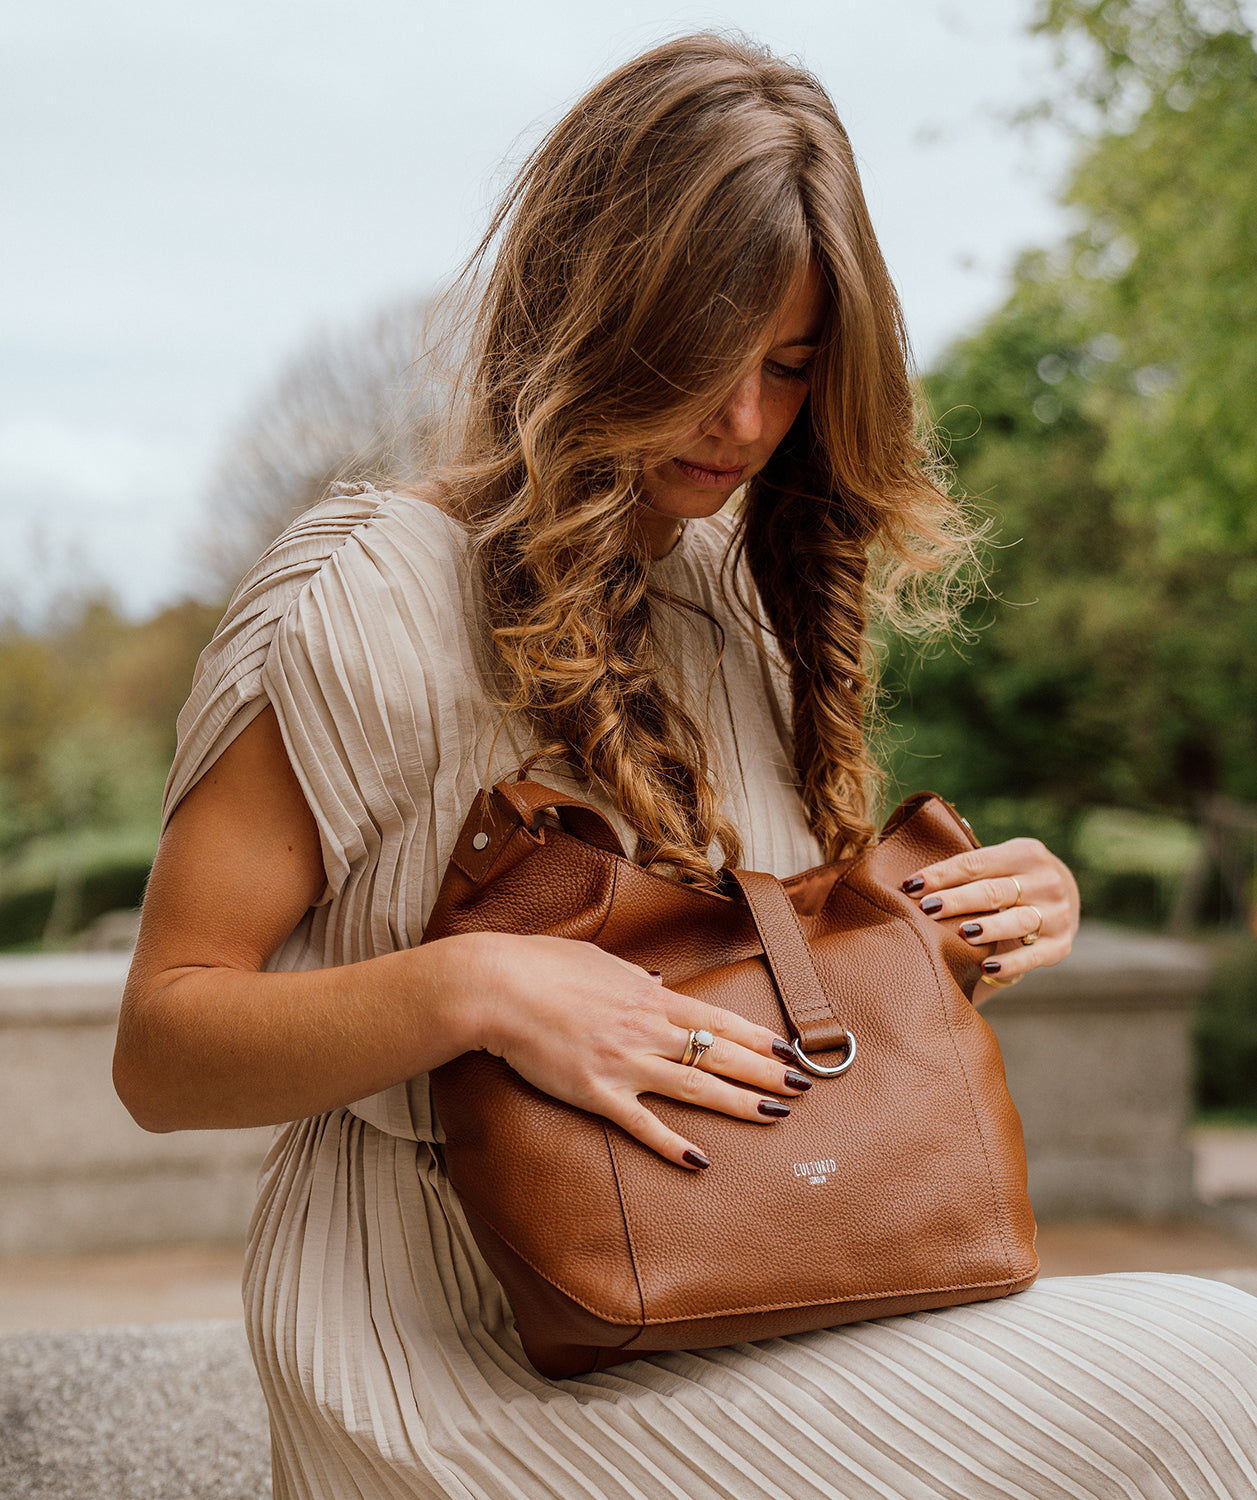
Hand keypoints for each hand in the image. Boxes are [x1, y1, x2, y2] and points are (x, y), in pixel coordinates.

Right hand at [451, 931, 811, 1168]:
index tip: (787, 1049)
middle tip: (802, 1088)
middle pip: (718, 1053)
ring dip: (739, 1103)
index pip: (716, 1018)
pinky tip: (701, 1160)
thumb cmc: (542, 965)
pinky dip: (673, 1144)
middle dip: (764, 1072)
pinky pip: (642, 1124)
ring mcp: (623, 1063)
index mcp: (648, 995)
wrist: (498, 988)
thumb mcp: (599, 959)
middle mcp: (645, 1029)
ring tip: (776, 1116)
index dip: (756, 1036)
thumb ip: (634, 975)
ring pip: (694, 1086)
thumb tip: (660, 982)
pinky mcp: (595, 1092)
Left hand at [900, 836, 1079, 994]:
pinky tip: (986, 967)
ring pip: (1017, 921)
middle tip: (928, 909)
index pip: (976, 863)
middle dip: (958, 901)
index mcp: (1025, 853)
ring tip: (962, 934)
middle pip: (994, 892)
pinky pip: (1033, 956)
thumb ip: (969, 868)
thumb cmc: (1013, 879)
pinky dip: (1011, 963)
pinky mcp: (1060, 944)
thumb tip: (912, 881)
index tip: (911, 886)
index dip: (942, 874)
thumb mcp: (1001, 862)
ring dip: (988, 928)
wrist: (1066, 898)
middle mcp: (1045, 881)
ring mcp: (1057, 914)